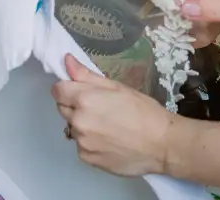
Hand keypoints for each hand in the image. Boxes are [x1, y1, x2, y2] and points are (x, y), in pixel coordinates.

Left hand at [51, 54, 174, 176]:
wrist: (162, 145)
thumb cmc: (144, 112)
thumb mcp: (118, 87)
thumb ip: (88, 76)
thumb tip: (67, 61)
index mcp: (85, 99)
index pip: (57, 90)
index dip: (67, 88)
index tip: (79, 91)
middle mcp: (78, 121)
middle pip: (63, 108)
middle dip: (75, 106)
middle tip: (100, 108)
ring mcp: (81, 142)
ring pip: (72, 128)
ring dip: (83, 125)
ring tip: (108, 126)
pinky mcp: (87, 158)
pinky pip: (81, 145)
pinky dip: (90, 142)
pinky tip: (109, 141)